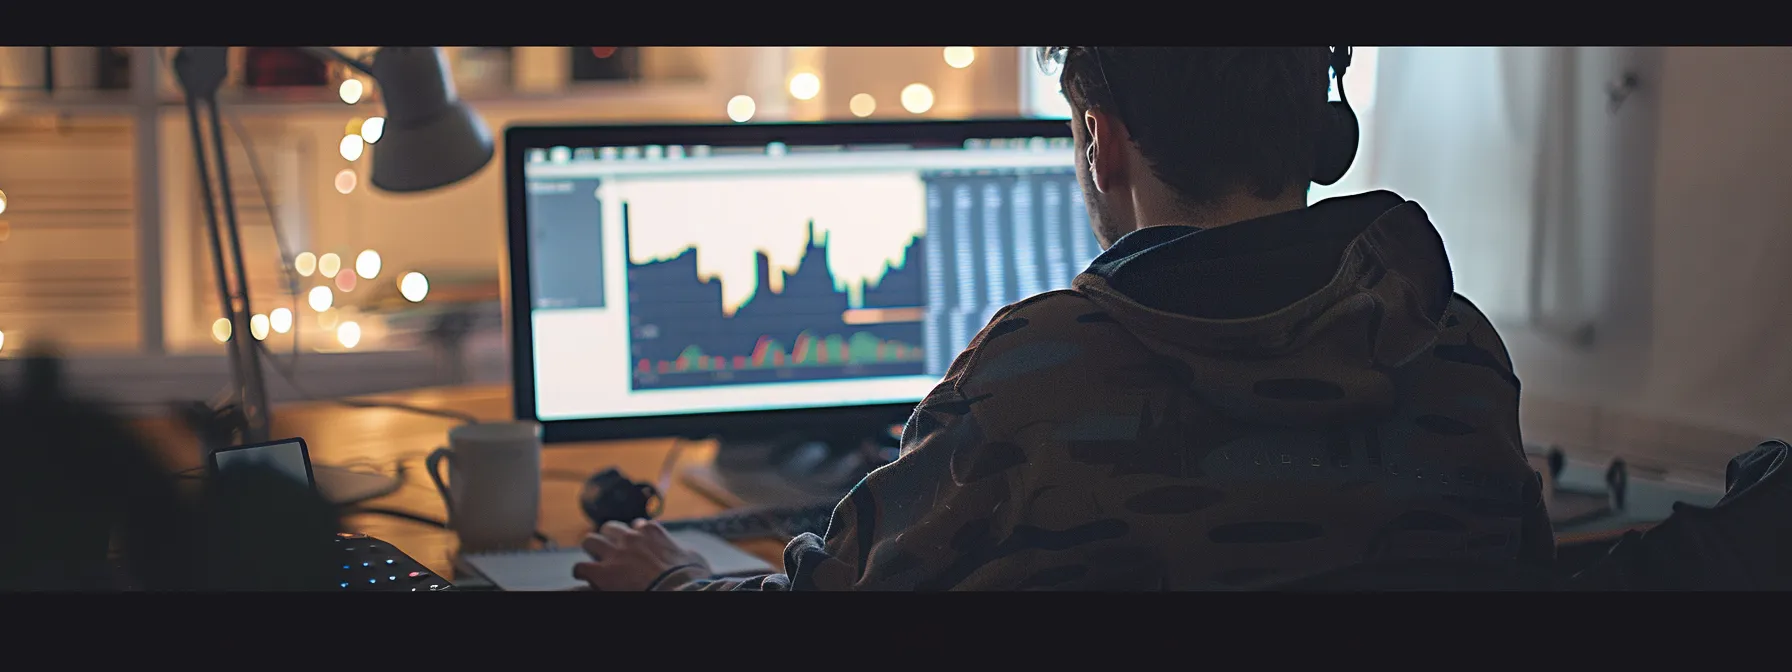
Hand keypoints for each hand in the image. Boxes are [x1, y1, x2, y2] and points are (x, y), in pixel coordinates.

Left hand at [573, 519, 709, 590]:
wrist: (677, 591)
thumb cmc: (690, 577)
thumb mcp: (693, 556)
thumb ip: (682, 549)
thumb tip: (684, 553)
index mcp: (651, 531)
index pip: (637, 526)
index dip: (636, 537)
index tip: (638, 547)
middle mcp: (629, 538)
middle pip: (609, 528)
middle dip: (609, 539)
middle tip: (612, 552)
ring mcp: (613, 554)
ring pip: (590, 541)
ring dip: (592, 550)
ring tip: (595, 561)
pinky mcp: (600, 573)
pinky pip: (579, 568)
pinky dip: (582, 573)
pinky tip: (587, 578)